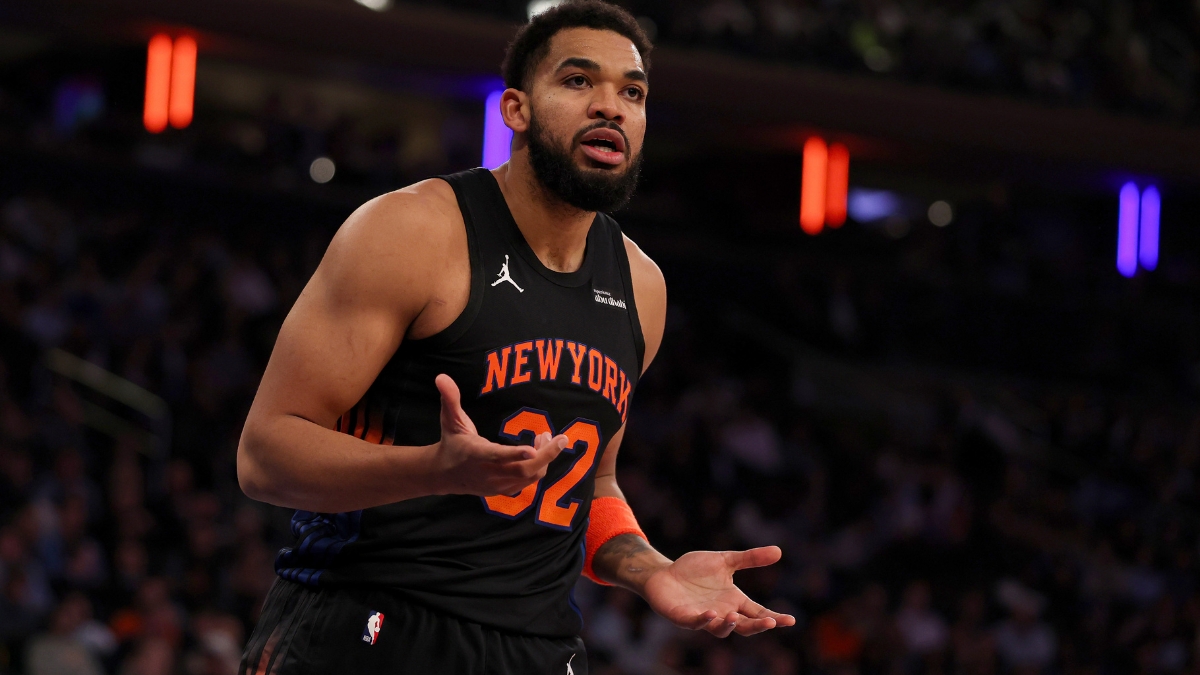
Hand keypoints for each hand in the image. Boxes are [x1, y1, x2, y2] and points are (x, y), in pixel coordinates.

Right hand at [430, 374, 566, 495]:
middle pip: (523, 470)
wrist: (445, 475)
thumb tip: (441, 376)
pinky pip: (528, 482)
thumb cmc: (452, 442)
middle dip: (546, 455)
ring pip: (529, 477)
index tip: (533, 449)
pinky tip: (540, 450)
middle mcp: (488, 473)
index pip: (497, 456)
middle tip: (561, 438)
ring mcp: (497, 485)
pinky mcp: (504, 490)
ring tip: (547, 438)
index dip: (515, 453)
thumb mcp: (449, 420)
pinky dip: (539, 467)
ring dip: (544, 458)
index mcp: (475, 454)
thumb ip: (450, 399)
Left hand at [642, 546, 795, 637]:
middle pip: (744, 626)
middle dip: (758, 626)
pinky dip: (703, 620)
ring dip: (729, 625)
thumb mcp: (725, 560)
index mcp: (734, 601)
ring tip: (735, 617)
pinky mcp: (683, 617)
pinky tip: (710, 614)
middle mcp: (722, 612)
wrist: (664, 573)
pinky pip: (695, 623)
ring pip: (720, 629)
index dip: (774, 618)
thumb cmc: (694, 570)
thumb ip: (750, 558)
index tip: (791, 620)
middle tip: (770, 622)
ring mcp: (703, 617)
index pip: (758, 613)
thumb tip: (779, 550)